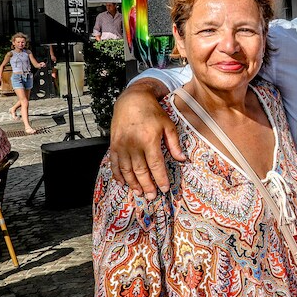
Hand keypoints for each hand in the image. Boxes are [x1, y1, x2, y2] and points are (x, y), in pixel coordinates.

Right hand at [108, 80, 180, 199]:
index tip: (165, 188)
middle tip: (152, 196)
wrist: (132, 100)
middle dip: (147, 185)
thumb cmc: (152, 112)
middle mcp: (134, 144)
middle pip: (140, 171)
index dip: (160, 178)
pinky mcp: (114, 145)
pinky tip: (123, 183)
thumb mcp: (168, 124)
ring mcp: (122, 145)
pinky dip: (118, 175)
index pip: (156, 165)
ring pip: (127, 170)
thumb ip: (174, 143)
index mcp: (149, 140)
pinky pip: (115, 163)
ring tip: (139, 193)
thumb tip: (182, 159)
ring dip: (133, 184)